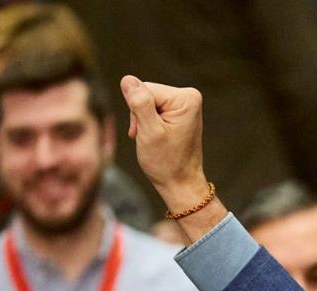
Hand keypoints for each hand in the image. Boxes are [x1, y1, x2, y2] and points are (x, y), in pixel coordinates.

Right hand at [119, 75, 208, 209]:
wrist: (180, 184)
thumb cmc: (166, 162)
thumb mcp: (149, 132)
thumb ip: (139, 104)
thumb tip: (128, 80)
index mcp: (186, 98)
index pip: (144, 89)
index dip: (137, 112)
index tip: (148, 132)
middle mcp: (189, 96)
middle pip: (145, 93)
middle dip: (140, 115)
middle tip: (150, 138)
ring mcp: (184, 104)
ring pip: (145, 101)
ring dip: (143, 121)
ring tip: (153, 140)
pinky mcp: (178, 112)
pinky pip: (151, 108)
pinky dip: (148, 123)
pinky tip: (156, 137)